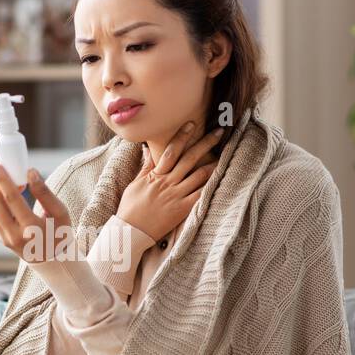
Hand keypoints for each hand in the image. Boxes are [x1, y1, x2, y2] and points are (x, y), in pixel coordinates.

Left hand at [0, 162, 73, 263]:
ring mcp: (6, 239)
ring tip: (11, 182)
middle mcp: (14, 236)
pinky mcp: (2, 239)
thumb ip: (45, 192)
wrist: (54, 260)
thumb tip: (30, 172)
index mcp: (31, 229)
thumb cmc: (60, 233)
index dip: (3, 179)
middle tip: (3, 171)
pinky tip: (10, 195)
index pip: (12, 199)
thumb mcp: (60, 213)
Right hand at [117, 120, 221, 240]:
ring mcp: (176, 195)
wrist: (129, 230)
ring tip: (225, 155)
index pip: (171, 150)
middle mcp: (168, 182)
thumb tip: (147, 149)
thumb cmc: (130, 208)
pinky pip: (200, 195)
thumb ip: (146, 166)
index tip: (192, 124)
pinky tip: (220, 179)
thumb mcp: (135, 183)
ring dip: (213, 164)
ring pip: (199, 175)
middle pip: (190, 158)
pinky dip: (210, 186)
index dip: (182, 136)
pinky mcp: (182, 209)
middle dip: (205, 143)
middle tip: (219, 132)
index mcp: (156, 174)